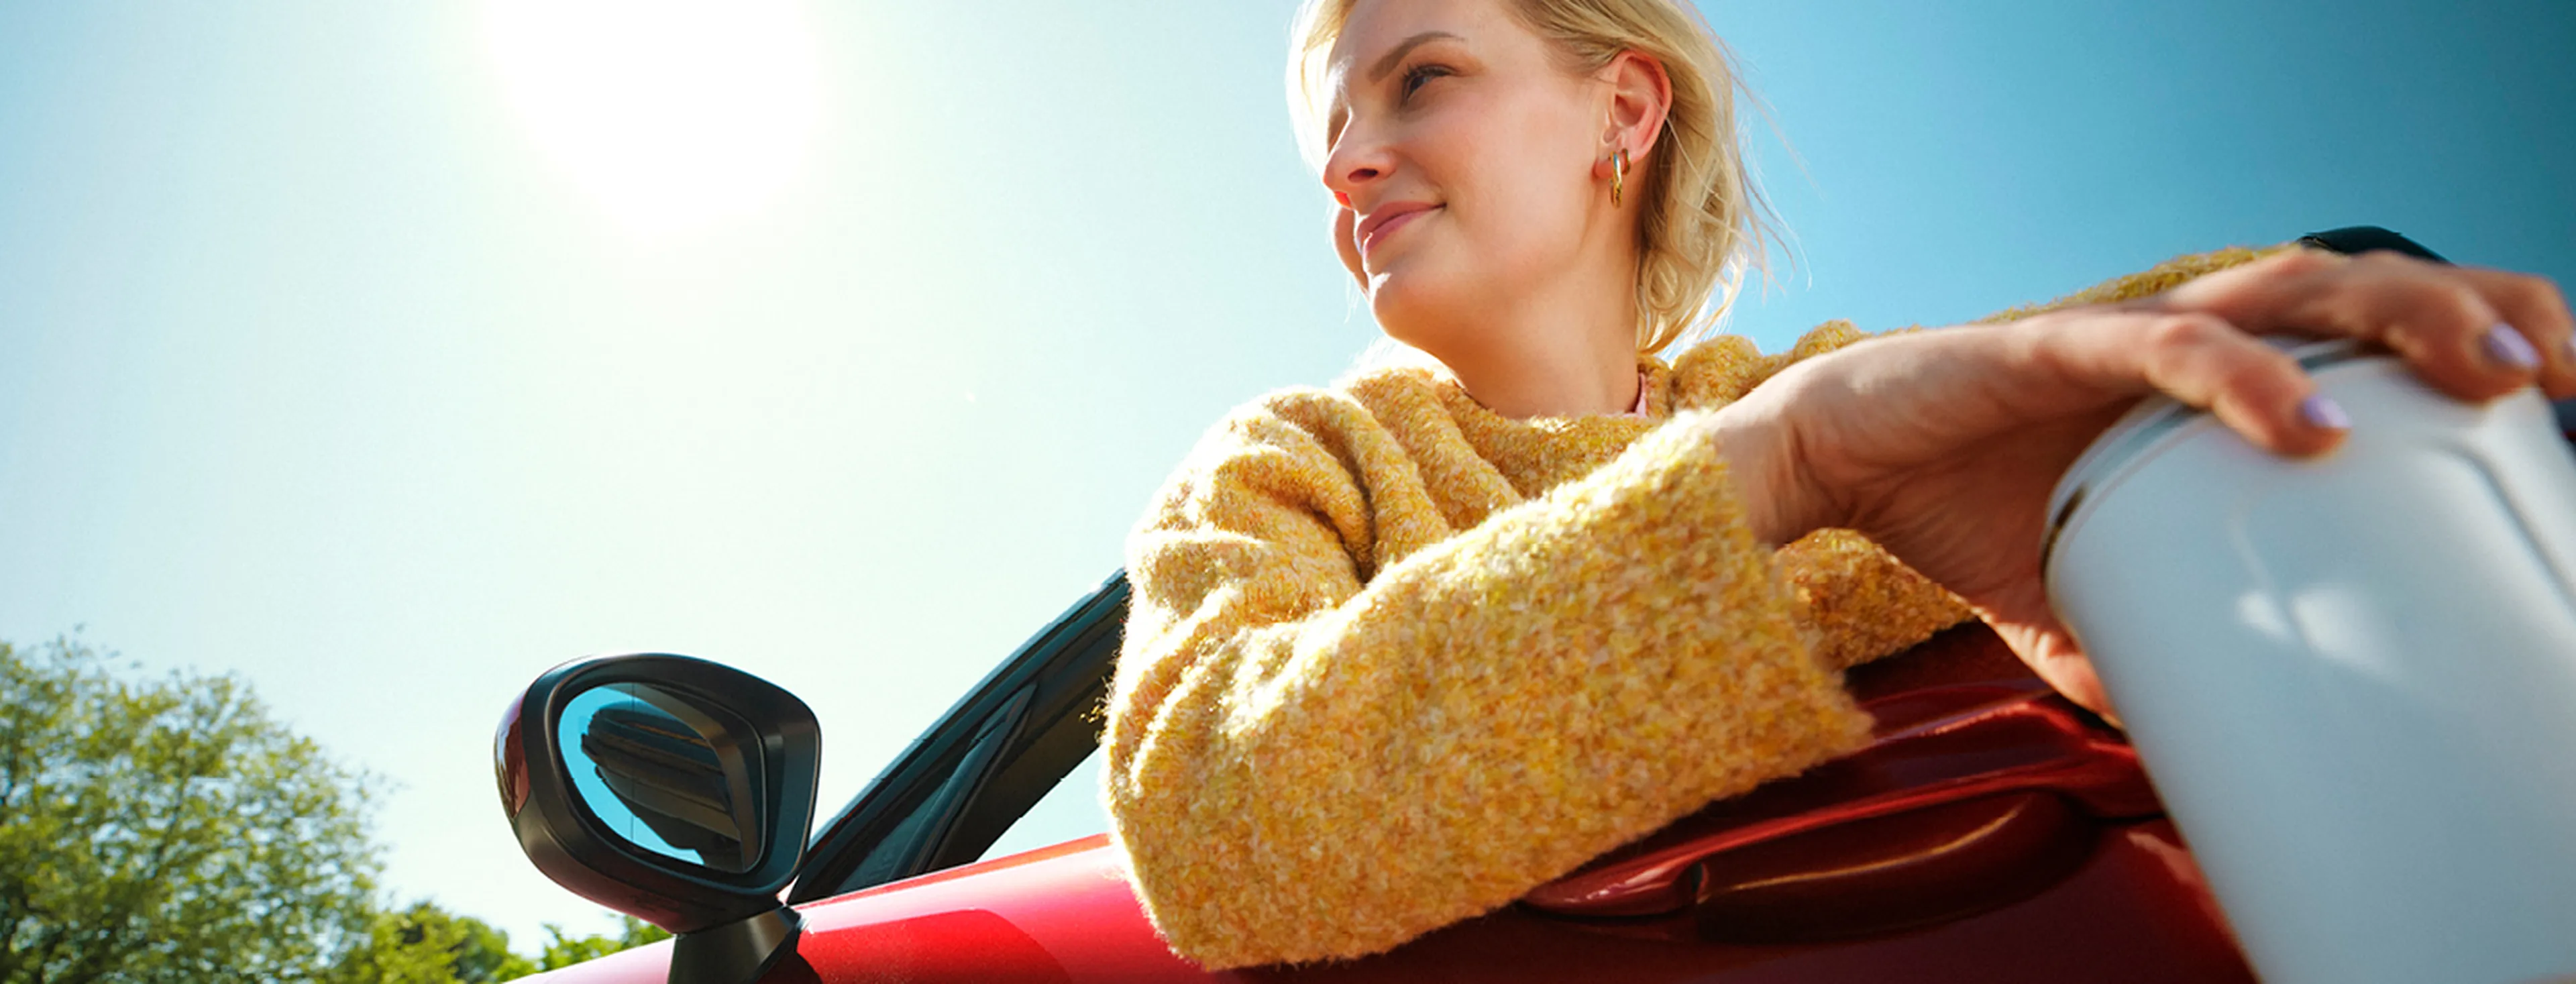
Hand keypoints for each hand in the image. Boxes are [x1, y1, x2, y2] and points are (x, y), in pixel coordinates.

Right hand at [1720, 249, 2573, 713]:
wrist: (1832, 458)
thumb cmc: (1958, 505)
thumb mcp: (2074, 591)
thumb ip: (2138, 641)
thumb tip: (2189, 741)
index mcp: (2203, 384)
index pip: (2358, 329)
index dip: (2463, 339)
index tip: (2554, 397)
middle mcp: (2179, 340)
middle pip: (2357, 287)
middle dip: (2471, 313)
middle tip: (2553, 374)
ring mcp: (2120, 336)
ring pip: (2288, 291)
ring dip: (2397, 322)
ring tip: (2481, 372)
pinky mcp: (2050, 348)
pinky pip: (2163, 347)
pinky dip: (2245, 378)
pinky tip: (2308, 422)